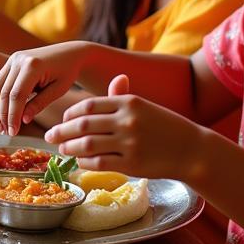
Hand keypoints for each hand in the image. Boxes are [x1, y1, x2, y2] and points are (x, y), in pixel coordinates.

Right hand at [0, 41, 95, 134]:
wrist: (69, 52)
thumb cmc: (67, 72)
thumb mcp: (58, 90)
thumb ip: (40, 104)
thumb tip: (23, 120)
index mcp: (33, 65)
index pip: (18, 95)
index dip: (13, 116)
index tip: (14, 132)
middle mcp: (19, 60)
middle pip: (5, 92)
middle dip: (4, 115)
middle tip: (7, 133)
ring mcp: (12, 59)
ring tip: (2, 126)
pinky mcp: (10, 61)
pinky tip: (2, 113)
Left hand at [44, 74, 202, 178]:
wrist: (193, 150)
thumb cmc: (166, 127)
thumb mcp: (145, 106)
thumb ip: (124, 96)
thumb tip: (115, 79)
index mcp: (128, 102)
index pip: (88, 105)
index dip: (70, 113)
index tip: (62, 119)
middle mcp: (127, 121)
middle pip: (83, 125)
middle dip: (62, 131)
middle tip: (50, 136)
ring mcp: (129, 143)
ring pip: (87, 145)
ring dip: (69, 148)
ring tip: (62, 149)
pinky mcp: (132, 164)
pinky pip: (99, 163)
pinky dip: (84, 162)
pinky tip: (79, 161)